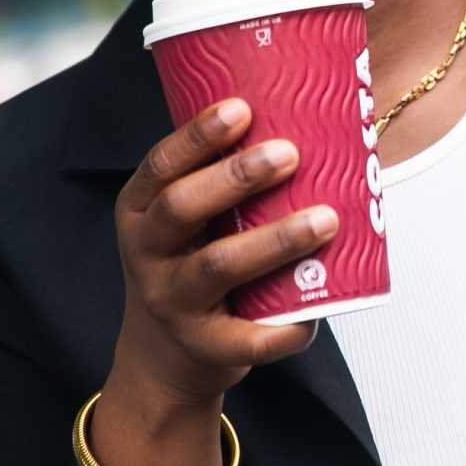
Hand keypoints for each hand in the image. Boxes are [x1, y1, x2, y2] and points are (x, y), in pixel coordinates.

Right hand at [107, 97, 333, 412]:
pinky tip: (317, 311)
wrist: (162, 357)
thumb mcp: (183, 222)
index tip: (241, 108)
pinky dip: (286, 325)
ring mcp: (171, 302)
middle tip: (290, 154)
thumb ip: (222, 184)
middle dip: (236, 178)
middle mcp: (147, 253)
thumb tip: (304, 123)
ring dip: (275, 240)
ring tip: (325, 219)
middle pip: (181, 208)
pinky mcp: (203, 346)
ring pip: (218, 266)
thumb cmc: (189, 265)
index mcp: (141, 210)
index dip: (198, 136)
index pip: (161, 166)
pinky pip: (247, 338)